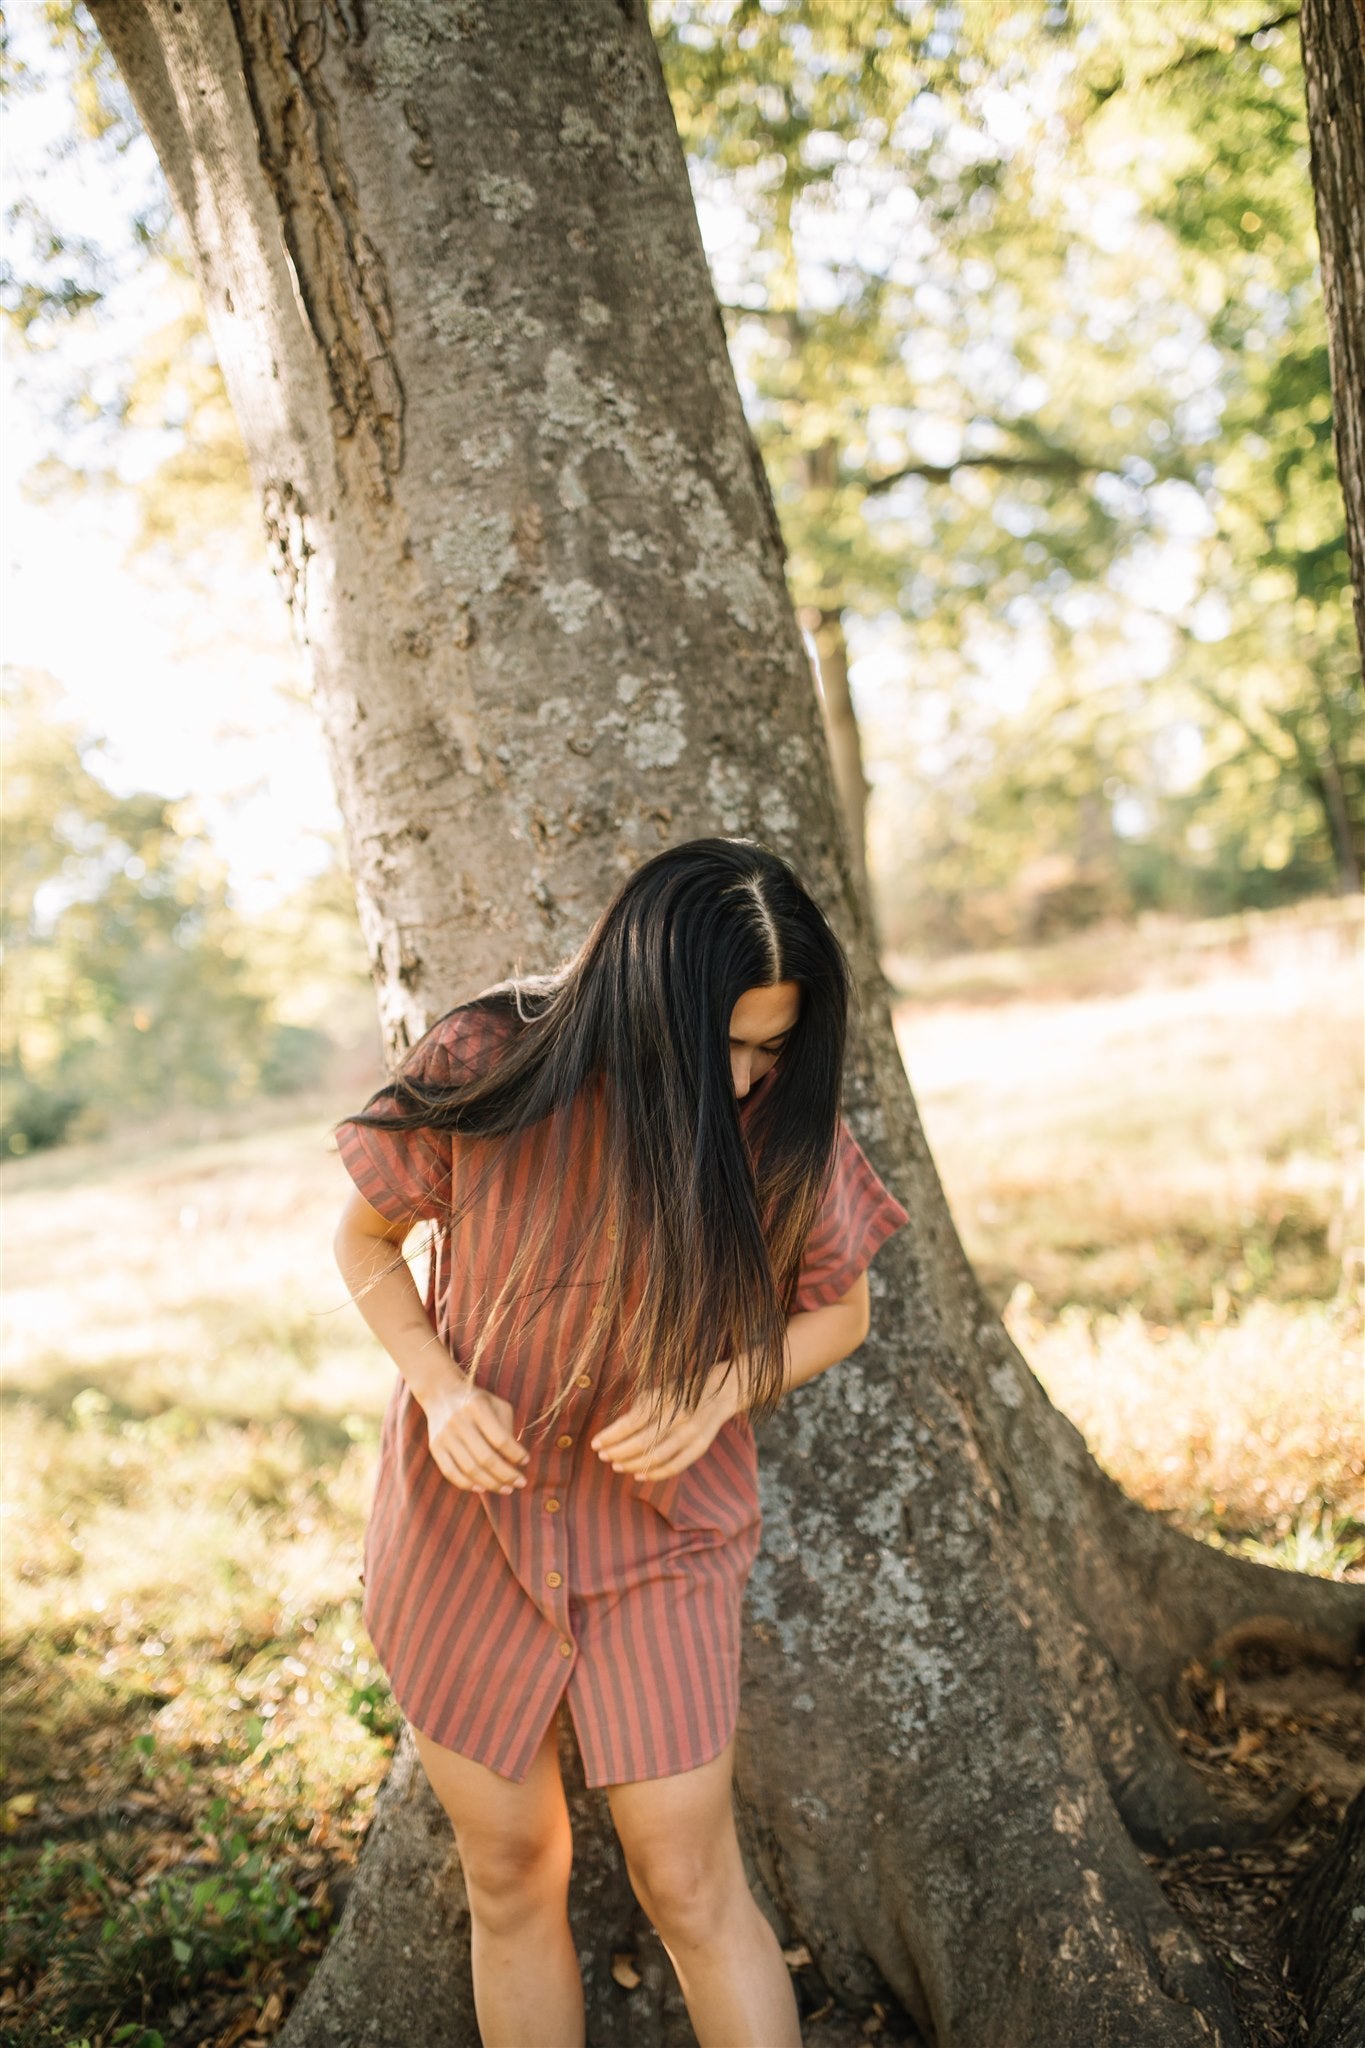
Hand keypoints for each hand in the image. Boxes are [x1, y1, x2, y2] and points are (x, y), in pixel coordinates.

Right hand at [423, 1373, 528, 1494]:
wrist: (440, 1393)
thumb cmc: (477, 1401)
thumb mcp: (496, 1404)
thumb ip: (506, 1427)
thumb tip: (513, 1459)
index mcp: (477, 1406)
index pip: (500, 1438)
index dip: (515, 1453)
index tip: (526, 1461)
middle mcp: (458, 1421)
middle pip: (485, 1458)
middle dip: (506, 1475)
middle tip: (521, 1483)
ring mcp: (444, 1435)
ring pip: (469, 1469)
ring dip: (491, 1484)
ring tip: (506, 1489)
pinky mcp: (435, 1447)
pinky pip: (451, 1472)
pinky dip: (467, 1484)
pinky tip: (482, 1489)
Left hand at [591, 1360, 741, 1481]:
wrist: (720, 1391)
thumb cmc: (679, 1394)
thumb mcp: (658, 1393)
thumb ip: (639, 1410)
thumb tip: (613, 1433)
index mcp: (664, 1399)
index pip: (631, 1422)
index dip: (611, 1435)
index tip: (595, 1443)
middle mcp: (678, 1416)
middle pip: (641, 1441)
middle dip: (617, 1451)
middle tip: (602, 1456)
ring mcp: (691, 1432)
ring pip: (656, 1456)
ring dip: (632, 1463)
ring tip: (615, 1465)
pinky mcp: (700, 1445)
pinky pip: (675, 1466)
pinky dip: (655, 1473)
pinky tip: (638, 1475)